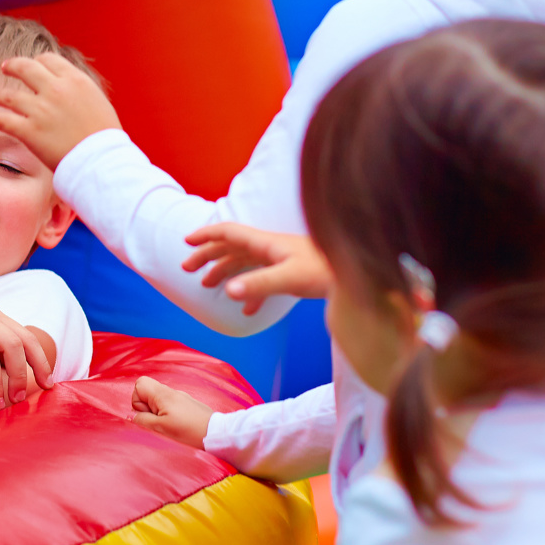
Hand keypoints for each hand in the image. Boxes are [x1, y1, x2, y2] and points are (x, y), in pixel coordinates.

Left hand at [0, 52, 120, 170]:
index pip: (48, 60)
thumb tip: (70, 89)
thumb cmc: (104, 137)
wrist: (101, 161)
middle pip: (25, 68)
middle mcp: (55, 90)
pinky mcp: (29, 132)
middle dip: (12, 66)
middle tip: (5, 68)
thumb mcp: (98, 101)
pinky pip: (4, 120)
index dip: (37, 62)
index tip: (32, 66)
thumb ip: (79, 91)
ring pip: (9, 95)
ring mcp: (40, 110)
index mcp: (74, 80)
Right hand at [131, 375, 213, 448]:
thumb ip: (143, 420)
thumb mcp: (161, 428)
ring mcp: (180, 397)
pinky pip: (169, 406)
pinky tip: (178, 426)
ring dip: (158, 414)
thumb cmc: (189, 431)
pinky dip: (168, 415)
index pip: (139, 384)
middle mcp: (171, 392)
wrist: (216, 434)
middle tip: (158, 422)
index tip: (148, 415)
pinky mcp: (187, 405)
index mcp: (163, 394)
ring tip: (169, 426)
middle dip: (147, 408)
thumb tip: (131, 416)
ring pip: (158, 401)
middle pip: (147, 392)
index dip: (137, 401)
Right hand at [182, 224, 330, 313]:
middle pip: (232, 247)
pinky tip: (248, 311)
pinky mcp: (292, 274)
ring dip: (225, 271)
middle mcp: (271, 249)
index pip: (229, 233)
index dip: (206, 236)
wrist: (358, 276)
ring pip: (245, 263)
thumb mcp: (289, 278)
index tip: (186, 242)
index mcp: (266, 244)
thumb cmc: (327, 273)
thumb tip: (228, 291)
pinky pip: (263, 280)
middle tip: (187, 268)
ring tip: (208, 286)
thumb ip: (258, 285)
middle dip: (208, 255)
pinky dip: (250, 292)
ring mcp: (281, 260)